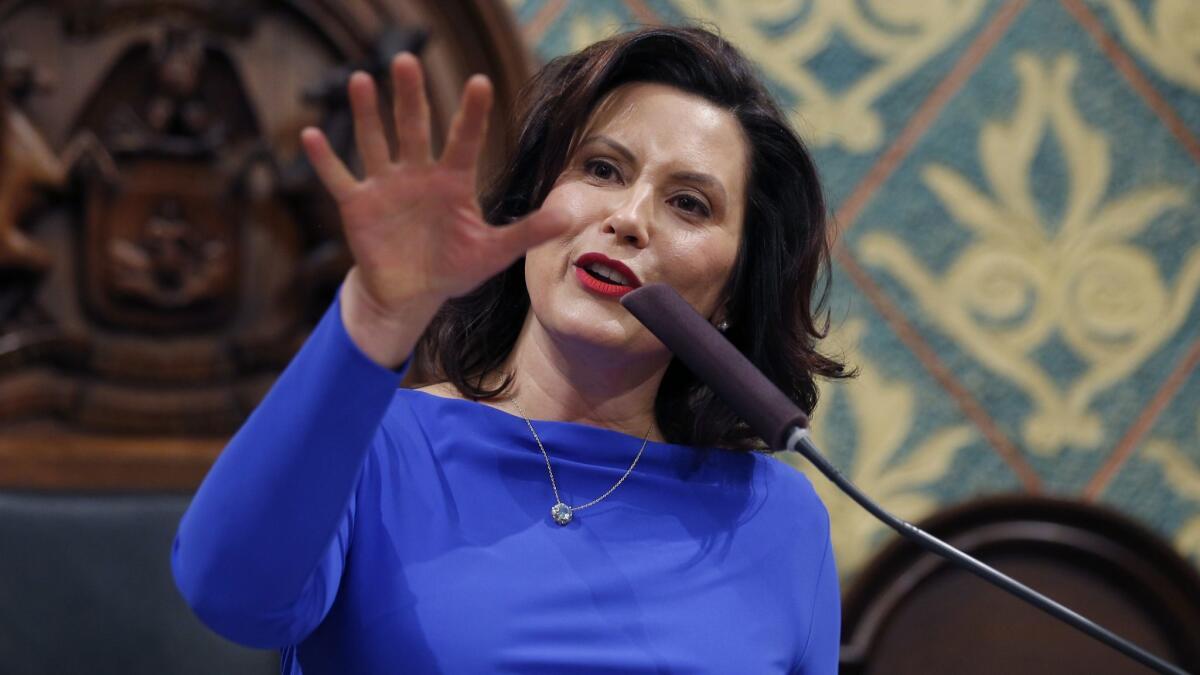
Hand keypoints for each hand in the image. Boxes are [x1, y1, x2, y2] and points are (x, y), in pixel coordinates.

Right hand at [300, 54, 568, 364]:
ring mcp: (385, 185)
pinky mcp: (357, 204)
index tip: (479, 82)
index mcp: (452, 181)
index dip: (471, 114)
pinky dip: (323, 160)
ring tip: (361, 79)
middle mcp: (418, 174)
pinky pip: (338, 178)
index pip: (464, 140)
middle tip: (408, 59)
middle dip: (411, 96)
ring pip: (374, 142)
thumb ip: (529, 230)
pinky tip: (309, 135)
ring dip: (366, 113)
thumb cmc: (454, 267)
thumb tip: (571, 214)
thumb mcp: (495, 251)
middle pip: (414, 127)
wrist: (412, 294)